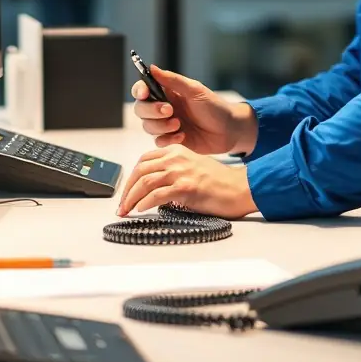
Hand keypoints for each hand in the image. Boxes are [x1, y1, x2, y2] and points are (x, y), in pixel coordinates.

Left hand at [117, 145, 256, 218]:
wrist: (239, 188)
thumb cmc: (218, 182)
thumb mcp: (192, 167)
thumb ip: (173, 170)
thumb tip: (152, 187)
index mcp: (176, 151)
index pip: (144, 161)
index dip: (131, 177)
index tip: (126, 192)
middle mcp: (176, 158)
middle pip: (140, 171)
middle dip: (126, 190)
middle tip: (121, 205)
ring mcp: (181, 171)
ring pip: (145, 182)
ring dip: (131, 199)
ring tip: (126, 211)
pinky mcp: (186, 187)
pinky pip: (156, 195)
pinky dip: (144, 203)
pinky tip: (140, 210)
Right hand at [132, 66, 257, 154]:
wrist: (229, 130)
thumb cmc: (214, 106)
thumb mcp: (195, 90)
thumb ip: (172, 80)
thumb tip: (152, 67)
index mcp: (168, 92)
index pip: (143, 89)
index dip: (139, 90)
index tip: (144, 93)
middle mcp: (164, 107)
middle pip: (141, 109)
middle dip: (151, 111)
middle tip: (170, 111)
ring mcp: (167, 124)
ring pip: (148, 126)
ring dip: (161, 126)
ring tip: (179, 124)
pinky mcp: (172, 140)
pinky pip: (158, 141)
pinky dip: (168, 139)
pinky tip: (183, 136)